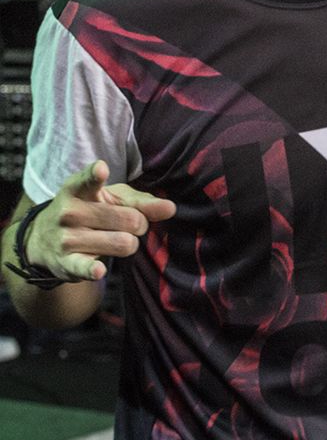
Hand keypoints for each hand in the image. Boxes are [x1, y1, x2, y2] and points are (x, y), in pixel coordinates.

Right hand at [25, 160, 175, 281]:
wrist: (44, 239)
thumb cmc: (89, 210)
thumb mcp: (110, 198)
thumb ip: (141, 201)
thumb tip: (170, 208)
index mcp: (79, 189)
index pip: (88, 180)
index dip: (96, 175)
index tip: (101, 169)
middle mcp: (70, 212)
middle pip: (129, 219)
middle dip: (139, 224)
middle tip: (129, 225)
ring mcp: (67, 238)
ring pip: (123, 243)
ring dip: (130, 244)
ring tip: (116, 240)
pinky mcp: (67, 263)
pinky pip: (87, 268)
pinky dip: (95, 270)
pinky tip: (100, 269)